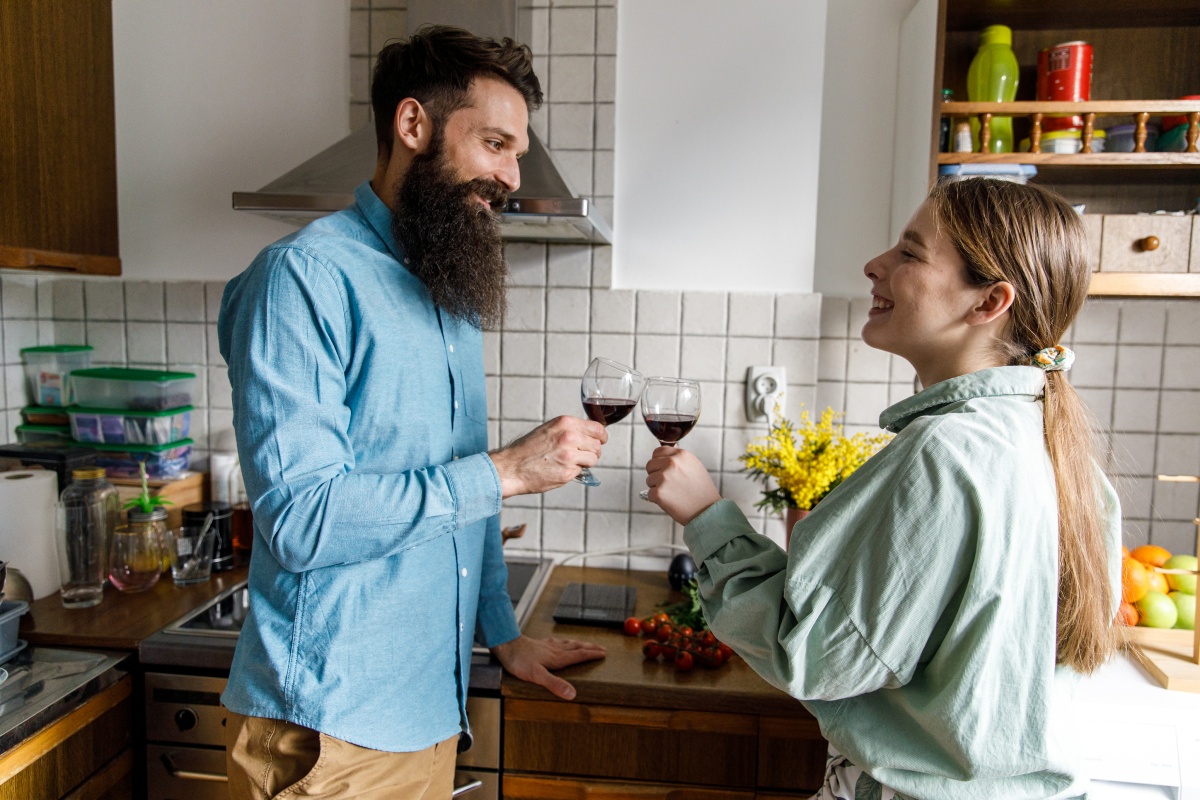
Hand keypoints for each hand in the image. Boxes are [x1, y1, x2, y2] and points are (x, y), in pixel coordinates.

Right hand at [490, 416, 606, 497]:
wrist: (512, 467)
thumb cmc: (527, 449)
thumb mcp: (549, 429)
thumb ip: (570, 429)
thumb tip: (590, 434)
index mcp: (565, 423)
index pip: (598, 428)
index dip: (601, 437)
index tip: (601, 441)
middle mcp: (569, 437)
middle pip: (597, 445)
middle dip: (592, 451)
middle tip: (581, 454)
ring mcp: (569, 455)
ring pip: (593, 459)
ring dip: (585, 462)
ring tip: (569, 462)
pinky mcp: (567, 472)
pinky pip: (581, 471)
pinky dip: (574, 471)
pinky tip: (560, 469)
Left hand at [491, 635, 606, 699]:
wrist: (506, 645)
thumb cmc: (519, 661)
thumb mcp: (537, 676)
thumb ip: (555, 684)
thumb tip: (572, 694)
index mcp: (557, 658)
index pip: (579, 655)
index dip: (592, 655)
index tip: (603, 654)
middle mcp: (554, 650)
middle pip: (577, 647)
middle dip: (590, 648)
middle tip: (601, 648)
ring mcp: (547, 646)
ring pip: (568, 643)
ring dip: (580, 643)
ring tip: (586, 644)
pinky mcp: (539, 644)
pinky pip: (557, 641)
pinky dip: (564, 641)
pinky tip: (560, 642)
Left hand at [644, 446, 720, 524]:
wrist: (708, 511)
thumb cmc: (702, 490)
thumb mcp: (694, 466)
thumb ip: (678, 459)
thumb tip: (662, 456)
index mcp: (681, 455)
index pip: (657, 452)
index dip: (658, 461)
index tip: (662, 469)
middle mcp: (671, 463)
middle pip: (650, 465)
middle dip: (655, 474)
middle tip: (668, 485)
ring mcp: (664, 477)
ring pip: (649, 480)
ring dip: (657, 488)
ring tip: (673, 494)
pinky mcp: (658, 493)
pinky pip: (649, 494)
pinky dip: (656, 500)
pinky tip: (670, 501)